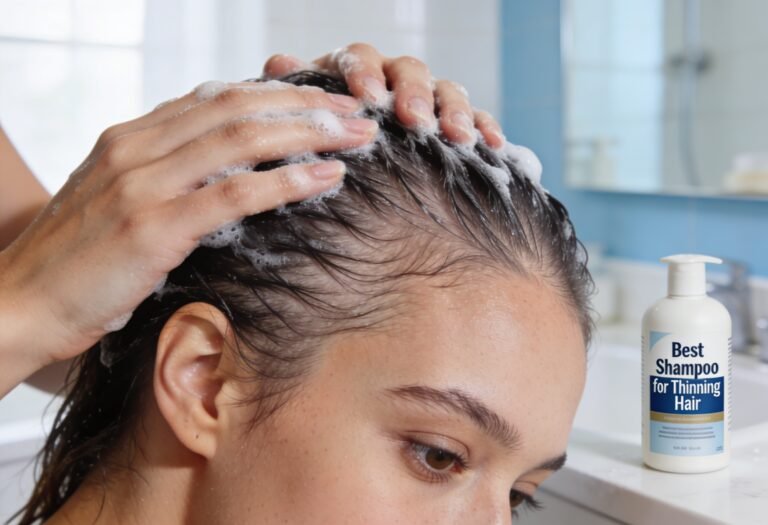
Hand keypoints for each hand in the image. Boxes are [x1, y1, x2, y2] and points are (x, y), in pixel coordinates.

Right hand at [0, 82, 377, 381]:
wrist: (17, 304)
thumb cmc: (75, 262)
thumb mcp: (117, 203)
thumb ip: (164, 178)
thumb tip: (224, 173)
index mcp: (130, 138)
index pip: (217, 98)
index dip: (278, 94)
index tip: (323, 100)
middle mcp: (137, 148)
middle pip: (238, 108)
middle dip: (306, 105)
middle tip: (358, 111)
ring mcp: (143, 184)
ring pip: (242, 139)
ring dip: (310, 134)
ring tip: (357, 136)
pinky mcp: (153, 226)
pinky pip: (235, 193)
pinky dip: (287, 181)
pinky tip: (327, 178)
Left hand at [262, 43, 505, 147]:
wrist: (357, 195)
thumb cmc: (323, 154)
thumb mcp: (305, 128)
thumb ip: (295, 98)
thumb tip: (279, 64)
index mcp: (353, 76)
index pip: (360, 58)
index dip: (365, 74)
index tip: (369, 99)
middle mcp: (392, 82)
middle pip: (408, 69)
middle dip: (412, 92)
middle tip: (414, 120)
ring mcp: (427, 102)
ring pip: (446, 89)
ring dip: (452, 109)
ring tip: (456, 138)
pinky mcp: (454, 125)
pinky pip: (476, 118)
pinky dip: (485, 126)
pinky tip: (492, 145)